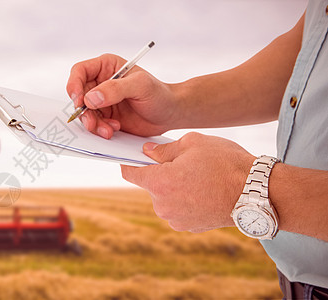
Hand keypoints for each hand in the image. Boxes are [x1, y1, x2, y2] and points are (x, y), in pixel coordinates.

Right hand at [66, 54, 180, 138]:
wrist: (169, 113)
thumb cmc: (159, 94)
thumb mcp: (140, 86)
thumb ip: (115, 89)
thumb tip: (91, 98)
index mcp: (106, 66)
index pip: (79, 71)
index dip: (74, 85)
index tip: (79, 101)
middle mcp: (101, 82)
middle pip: (79, 95)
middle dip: (84, 112)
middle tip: (93, 123)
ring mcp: (102, 100)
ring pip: (84, 112)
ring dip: (93, 123)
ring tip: (109, 130)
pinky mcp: (105, 116)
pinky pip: (93, 123)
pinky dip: (100, 129)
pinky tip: (114, 129)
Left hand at [121, 132, 254, 231]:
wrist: (258, 193)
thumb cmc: (226, 164)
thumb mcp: (193, 143)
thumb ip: (164, 149)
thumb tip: (147, 152)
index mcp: (159, 183)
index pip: (130, 173)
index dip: (130, 162)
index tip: (134, 156)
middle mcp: (162, 205)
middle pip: (151, 185)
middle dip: (162, 173)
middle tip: (184, 162)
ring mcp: (176, 219)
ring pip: (166, 198)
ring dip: (176, 188)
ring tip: (200, 177)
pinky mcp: (190, 226)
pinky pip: (180, 209)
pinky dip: (187, 200)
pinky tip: (206, 190)